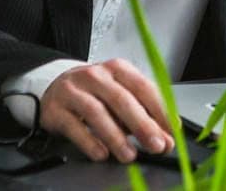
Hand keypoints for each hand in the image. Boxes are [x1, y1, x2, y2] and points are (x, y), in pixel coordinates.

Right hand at [40, 58, 174, 162]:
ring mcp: (74, 91)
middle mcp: (96, 76)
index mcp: (118, 69)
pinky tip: (101, 154)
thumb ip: (141, 113)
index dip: (160, 110)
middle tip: (156, 145)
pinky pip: (74, 127)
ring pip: (97, 113)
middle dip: (142, 125)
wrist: (54, 87)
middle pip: (123, 100)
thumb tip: (165, 137)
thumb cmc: (95, 92)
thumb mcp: (119, 95)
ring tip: (129, 155)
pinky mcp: (56, 109)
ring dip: (116, 137)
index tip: (172, 131)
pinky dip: (89, 142)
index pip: (144, 88)